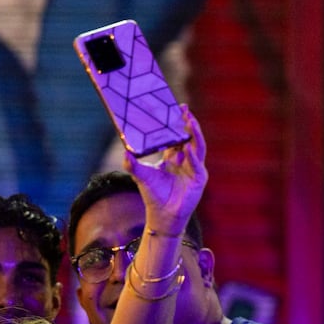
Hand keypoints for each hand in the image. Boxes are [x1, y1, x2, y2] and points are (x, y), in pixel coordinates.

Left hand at [124, 105, 207, 233]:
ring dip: (195, 134)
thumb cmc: (153, 194)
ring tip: (190, 121)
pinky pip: (196, 164)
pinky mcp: (199, 179)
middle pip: (190, 137)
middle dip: (189, 123)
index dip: (178, 123)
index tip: (177, 108)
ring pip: (198, 147)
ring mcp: (195, 169)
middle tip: (185, 110)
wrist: (162, 215)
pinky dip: (191, 156)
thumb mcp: (141, 175)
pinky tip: (186, 147)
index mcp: (174, 157)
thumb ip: (132, 164)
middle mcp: (186, 160)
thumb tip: (124, 152)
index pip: (178, 136)